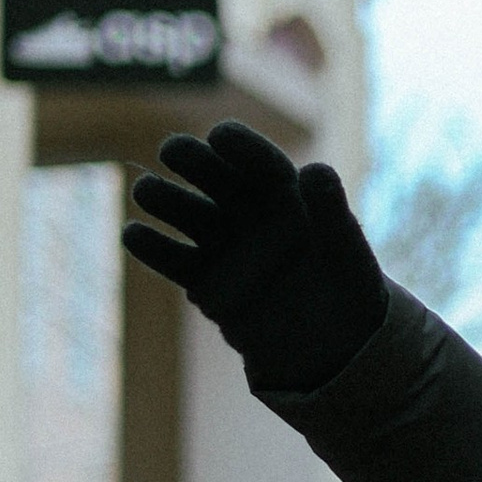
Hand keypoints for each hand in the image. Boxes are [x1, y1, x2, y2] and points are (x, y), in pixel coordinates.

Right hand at [123, 120, 385, 394]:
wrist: (334, 345)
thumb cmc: (347, 288)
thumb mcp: (346, 252)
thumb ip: (332, 213)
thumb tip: (316, 170)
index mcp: (287, 195)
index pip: (261, 162)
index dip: (241, 147)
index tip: (220, 136)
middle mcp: (250, 212)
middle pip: (216, 178)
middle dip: (193, 160)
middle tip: (173, 150)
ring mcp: (225, 244)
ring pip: (189, 214)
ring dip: (165, 199)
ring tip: (145, 190)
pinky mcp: (207, 282)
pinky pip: (177, 261)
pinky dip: (154, 249)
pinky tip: (134, 234)